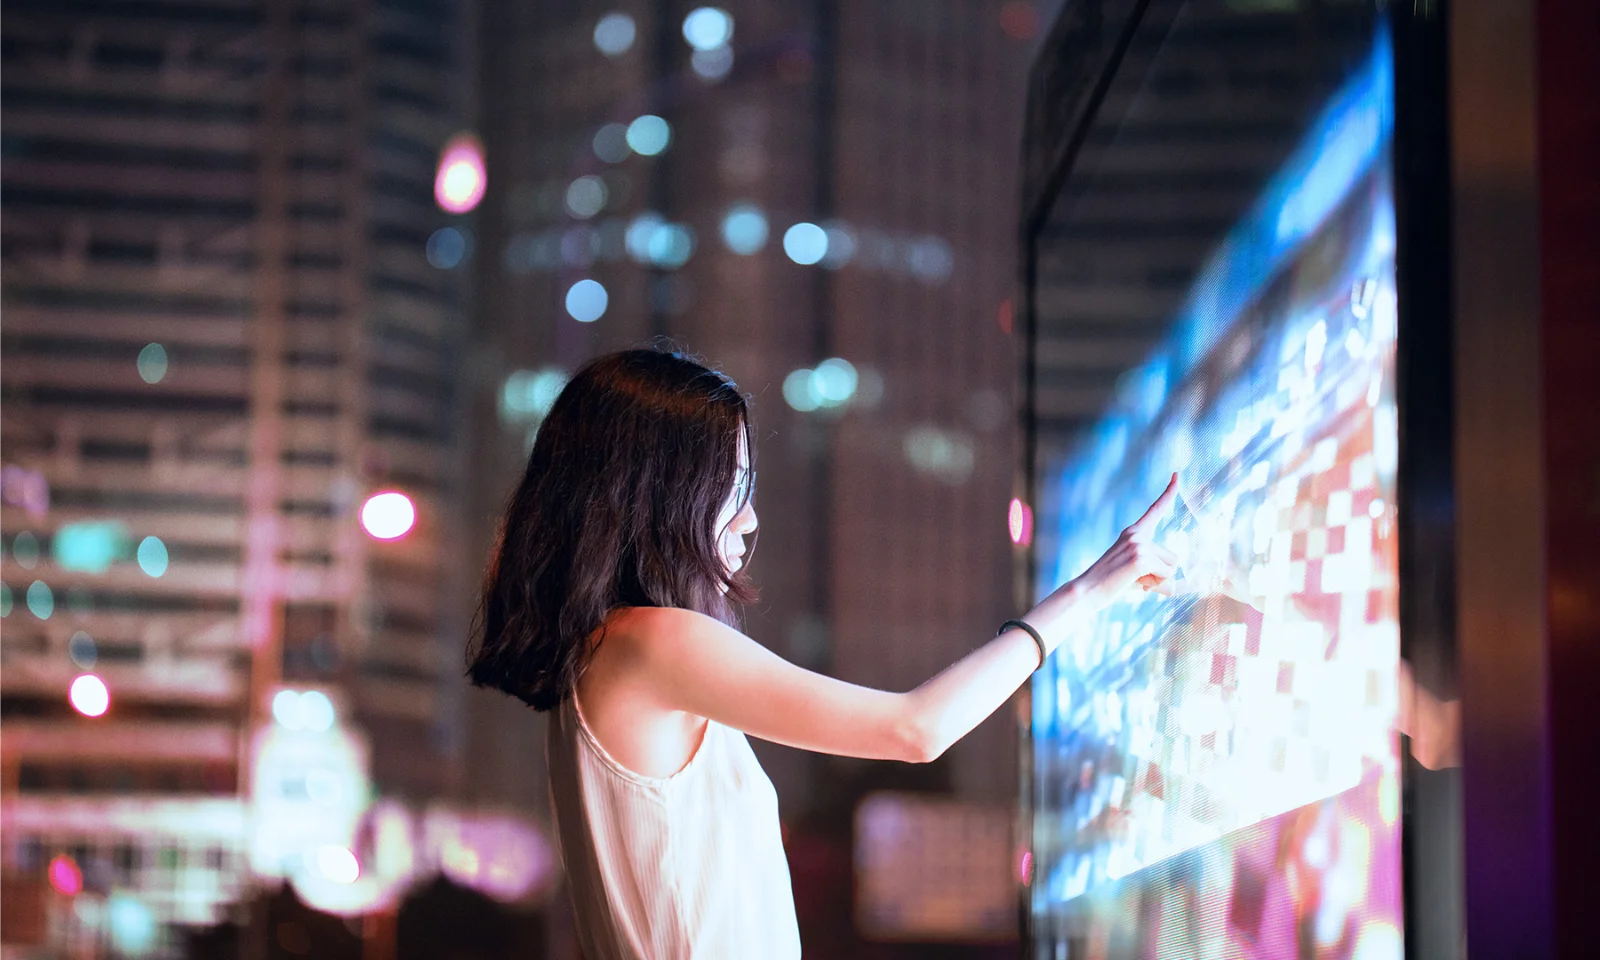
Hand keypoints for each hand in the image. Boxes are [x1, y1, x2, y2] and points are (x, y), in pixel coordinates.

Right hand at [1062, 474, 1181, 611]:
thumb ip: (1154, 574)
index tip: (1177, 474)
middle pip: (1173, 557)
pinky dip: (1155, 586)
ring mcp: (1138, 544)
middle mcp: (1136, 534)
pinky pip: (1165, 576)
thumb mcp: (1134, 573)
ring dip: (1158, 580)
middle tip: (1135, 579)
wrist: (1086, 592)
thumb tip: (1175, 589)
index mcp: (1133, 532)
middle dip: (1161, 574)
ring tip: (1133, 581)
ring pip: (1171, 568)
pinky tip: (1135, 584)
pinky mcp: (1141, 558)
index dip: (1169, 492)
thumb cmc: (1109, 585)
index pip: (1156, 509)